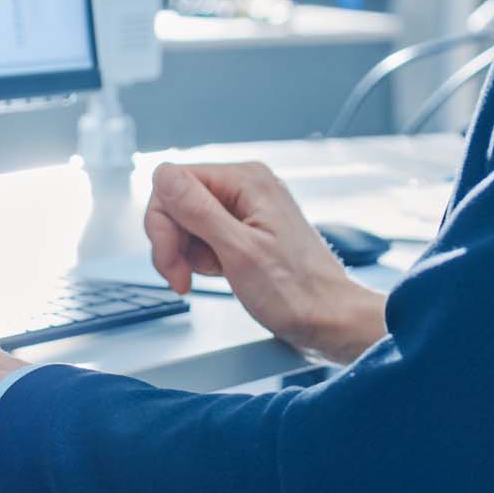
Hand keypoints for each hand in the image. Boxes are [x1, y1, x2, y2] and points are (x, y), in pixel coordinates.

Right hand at [144, 162, 387, 364]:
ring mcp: (248, 207)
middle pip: (179, 201)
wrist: (330, 318)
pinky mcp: (248, 228)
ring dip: (188, 253)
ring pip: (189, 220)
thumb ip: (198, 210)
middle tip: (182, 277)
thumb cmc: (296, 292)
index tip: (171, 259)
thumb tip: (163, 174)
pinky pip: (207, 234)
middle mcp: (247, 186)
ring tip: (212, 275)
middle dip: (173, 241)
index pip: (173, 181)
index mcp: (246, 180)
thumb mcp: (239, 252)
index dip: (164, 222)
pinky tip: (222, 272)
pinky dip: (204, 257)